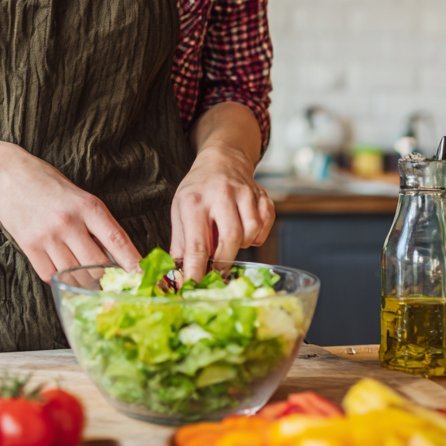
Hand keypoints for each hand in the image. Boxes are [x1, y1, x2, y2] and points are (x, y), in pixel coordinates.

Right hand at [0, 144, 141, 282]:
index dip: (132, 262)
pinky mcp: (29, 246)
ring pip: (75, 275)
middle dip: (105, 277)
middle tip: (109, 280)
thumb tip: (115, 255)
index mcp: (88, 206)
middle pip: (97, 266)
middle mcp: (69, 222)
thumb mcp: (80, 197)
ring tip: (82, 271)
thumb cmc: (48, 184)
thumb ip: (96, 223)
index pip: (117, 240)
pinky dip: (59, 276)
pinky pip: (51, 276)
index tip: (143, 277)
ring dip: (83, 279)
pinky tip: (60, 265)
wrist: (7, 174)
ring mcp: (48, 236)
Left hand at [170, 143, 274, 283]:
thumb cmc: (198, 190)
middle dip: (224, 261)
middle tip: (218, 270)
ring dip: (242, 245)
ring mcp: (244, 193)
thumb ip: (181, 243)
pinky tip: (246, 228)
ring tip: (230, 238)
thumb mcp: (180, 210)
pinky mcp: (262, 194)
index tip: (194, 286)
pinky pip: (266, 223)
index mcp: (194, 201)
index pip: (197, 243)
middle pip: (230, 238)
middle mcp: (220, 194)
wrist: (222, 160)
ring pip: (251, 231)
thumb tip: (178, 275)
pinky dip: (258, 234)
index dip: (196, 269)